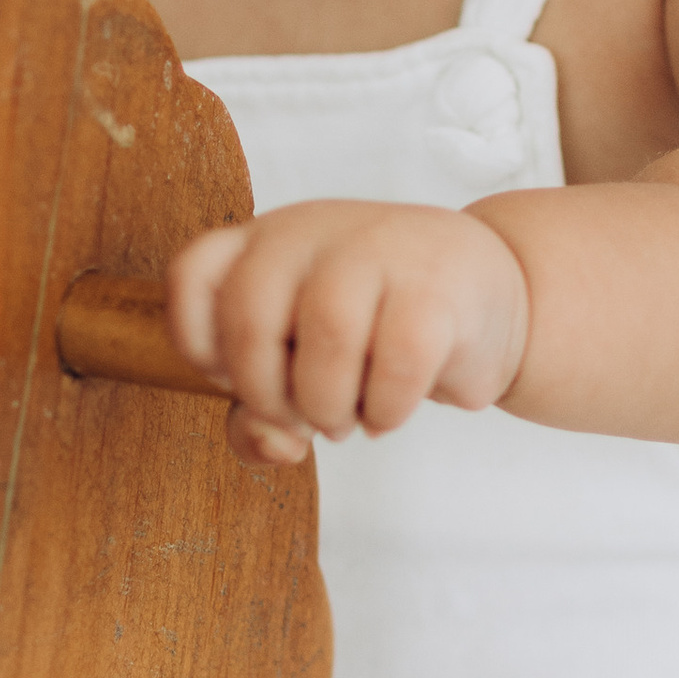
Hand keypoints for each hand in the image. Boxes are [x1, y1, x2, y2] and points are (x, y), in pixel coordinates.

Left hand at [167, 200, 532, 469]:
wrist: (486, 292)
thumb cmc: (375, 328)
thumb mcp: (301, 361)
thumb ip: (259, 415)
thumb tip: (277, 444)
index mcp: (264, 242)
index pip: (192, 279)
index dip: (203, 349)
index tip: (240, 379)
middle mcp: (311, 233)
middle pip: (249, 322)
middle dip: (269, 397)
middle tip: (302, 416)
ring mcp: (376, 250)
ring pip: (326, 340)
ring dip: (329, 409)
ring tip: (348, 417)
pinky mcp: (437, 289)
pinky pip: (397, 364)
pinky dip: (385, 411)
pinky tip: (389, 411)